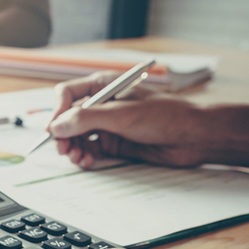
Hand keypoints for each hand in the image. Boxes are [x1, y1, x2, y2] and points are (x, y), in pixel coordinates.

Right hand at [49, 71, 209, 168]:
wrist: (193, 138)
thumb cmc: (166, 116)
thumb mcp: (122, 115)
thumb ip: (86, 119)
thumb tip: (56, 126)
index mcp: (104, 87)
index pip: (67, 94)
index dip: (58, 111)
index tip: (54, 128)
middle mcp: (102, 105)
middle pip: (67, 118)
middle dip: (63, 135)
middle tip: (64, 149)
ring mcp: (107, 125)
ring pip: (76, 137)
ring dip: (72, 148)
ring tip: (78, 158)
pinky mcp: (113, 143)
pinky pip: (88, 150)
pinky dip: (84, 157)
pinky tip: (87, 162)